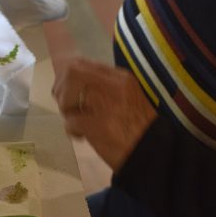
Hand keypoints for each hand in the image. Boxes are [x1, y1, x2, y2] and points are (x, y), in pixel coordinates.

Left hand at [52, 56, 157, 171]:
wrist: (154, 153)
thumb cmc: (138, 127)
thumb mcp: (126, 97)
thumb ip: (103, 86)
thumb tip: (70, 80)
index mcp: (121, 78)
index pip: (83, 63)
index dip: (66, 74)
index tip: (63, 87)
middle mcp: (114, 86)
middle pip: (72, 73)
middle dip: (61, 90)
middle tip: (66, 107)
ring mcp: (107, 105)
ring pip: (67, 96)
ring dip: (66, 110)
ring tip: (76, 122)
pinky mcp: (100, 126)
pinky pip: (71, 121)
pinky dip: (71, 130)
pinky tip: (81, 136)